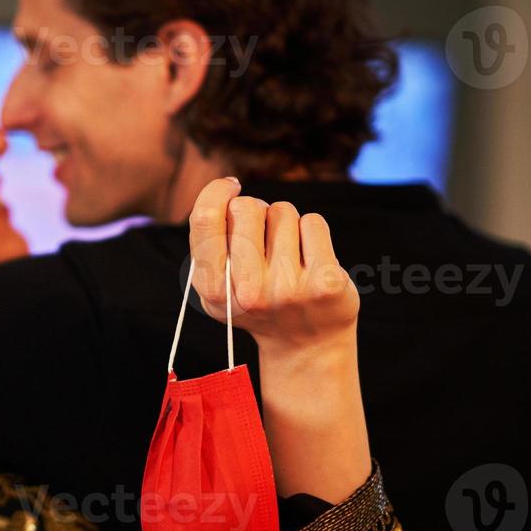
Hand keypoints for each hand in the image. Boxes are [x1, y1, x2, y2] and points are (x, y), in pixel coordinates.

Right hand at [187, 177, 358, 358]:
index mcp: (214, 290)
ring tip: (287, 255)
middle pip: (245, 208)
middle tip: (262, 236)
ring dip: (285, 224)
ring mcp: (288, 288)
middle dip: (255, 211)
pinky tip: (309, 258)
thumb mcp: (219, 284)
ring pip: (281, 212)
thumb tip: (228, 191)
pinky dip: (311, 232)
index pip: (205, 219)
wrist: (306, 345)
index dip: (216, 192)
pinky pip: (312, 222)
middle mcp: (248, 292)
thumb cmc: (257, 300)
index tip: (230, 186)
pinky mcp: (325, 283)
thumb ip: (209, 242)